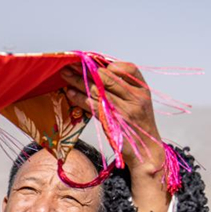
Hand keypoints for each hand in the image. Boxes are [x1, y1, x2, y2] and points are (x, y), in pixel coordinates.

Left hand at [61, 62, 170, 211]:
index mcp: (142, 89)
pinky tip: (70, 92)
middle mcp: (134, 98)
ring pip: (97, 90)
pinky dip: (79, 98)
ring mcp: (123, 110)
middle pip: (107, 78)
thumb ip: (123, 88)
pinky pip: (92, 106)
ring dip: (78, 81)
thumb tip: (99, 72)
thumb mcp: (138, 102)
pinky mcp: (112, 122)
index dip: (109, 63)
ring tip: (65, 75)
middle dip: (87, 69)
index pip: (128, 68)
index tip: (92, 61)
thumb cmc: (138, 124)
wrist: (145, 150)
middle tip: (71, 63)